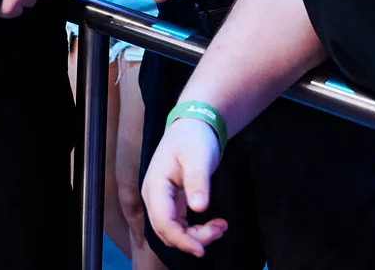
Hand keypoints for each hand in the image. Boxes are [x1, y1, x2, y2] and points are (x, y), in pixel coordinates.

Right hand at [141, 115, 227, 256]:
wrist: (193, 125)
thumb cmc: (194, 138)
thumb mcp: (198, 157)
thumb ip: (198, 182)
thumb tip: (199, 208)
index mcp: (156, 186)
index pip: (164, 222)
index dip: (182, 240)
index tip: (202, 248)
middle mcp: (154, 197)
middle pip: (167, 231)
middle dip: (192, 239)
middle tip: (219, 230)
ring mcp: (162, 201)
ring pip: (174, 231)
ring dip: (195, 236)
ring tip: (220, 227)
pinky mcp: (172, 202)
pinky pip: (180, 224)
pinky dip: (196, 230)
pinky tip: (214, 224)